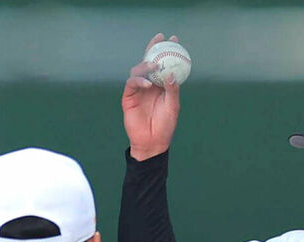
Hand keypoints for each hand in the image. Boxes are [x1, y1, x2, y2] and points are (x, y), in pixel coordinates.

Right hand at [121, 33, 181, 160]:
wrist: (152, 142)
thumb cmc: (165, 125)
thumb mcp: (173, 106)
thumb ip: (172, 90)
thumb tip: (171, 74)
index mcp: (161, 85)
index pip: (164, 64)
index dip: (167, 51)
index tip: (174, 40)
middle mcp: (149, 85)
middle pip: (149, 62)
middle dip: (154, 48)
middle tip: (160, 39)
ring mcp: (138, 90)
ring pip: (138, 70)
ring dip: (146, 65)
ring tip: (155, 65)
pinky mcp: (129, 97)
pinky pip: (132, 83)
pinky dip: (139, 80)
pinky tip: (148, 84)